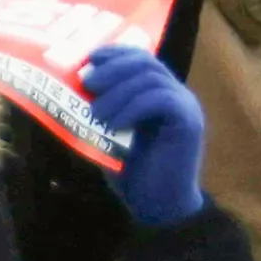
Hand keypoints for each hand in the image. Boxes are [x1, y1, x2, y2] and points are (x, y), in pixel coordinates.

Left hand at [79, 40, 208, 227]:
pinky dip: (132, 108)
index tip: (90, 58)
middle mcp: (176, 94)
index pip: (140, 58)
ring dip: (117, 93)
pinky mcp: (189, 122)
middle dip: (113, 68)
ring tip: (94, 112)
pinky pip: (159, 100)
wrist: (158, 207)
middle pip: (145, 63)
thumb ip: (101, 108)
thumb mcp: (109, 132)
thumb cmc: (132, 172)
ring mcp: (185, 106)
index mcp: (159, 92)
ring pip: (150, 80)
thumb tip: (71, 86)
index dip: (115, 53)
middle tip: (87, 82)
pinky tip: (114, 124)